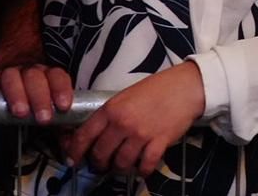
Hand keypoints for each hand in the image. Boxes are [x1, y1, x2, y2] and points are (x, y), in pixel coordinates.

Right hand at [0, 63, 74, 124]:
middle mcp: (29, 72)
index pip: (57, 76)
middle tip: (43, 118)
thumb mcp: (53, 117)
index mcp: (48, 77)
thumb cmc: (37, 111)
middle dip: (40, 97)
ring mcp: (9, 74)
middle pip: (35, 77)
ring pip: (12, 76)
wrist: (17, 103)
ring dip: (17, 93)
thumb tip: (72, 144)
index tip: (63, 107)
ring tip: (20, 113)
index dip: (61, 89)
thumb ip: (64, 128)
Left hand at [60, 61, 205, 174]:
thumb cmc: (156, 89)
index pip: (85, 135)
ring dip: (120, 169)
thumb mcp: (126, 96)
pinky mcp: (158, 143)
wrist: (184, 87)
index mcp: (111, 109)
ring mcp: (141, 134)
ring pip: (121, 163)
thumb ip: (111, 114)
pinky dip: (142, 170)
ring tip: (122, 166)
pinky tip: (142, 167)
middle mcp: (122, 123)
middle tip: (102, 165)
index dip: (75, 151)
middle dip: (99, 164)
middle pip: (101, 154)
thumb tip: (96, 133)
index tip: (72, 159)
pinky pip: (145, 166)